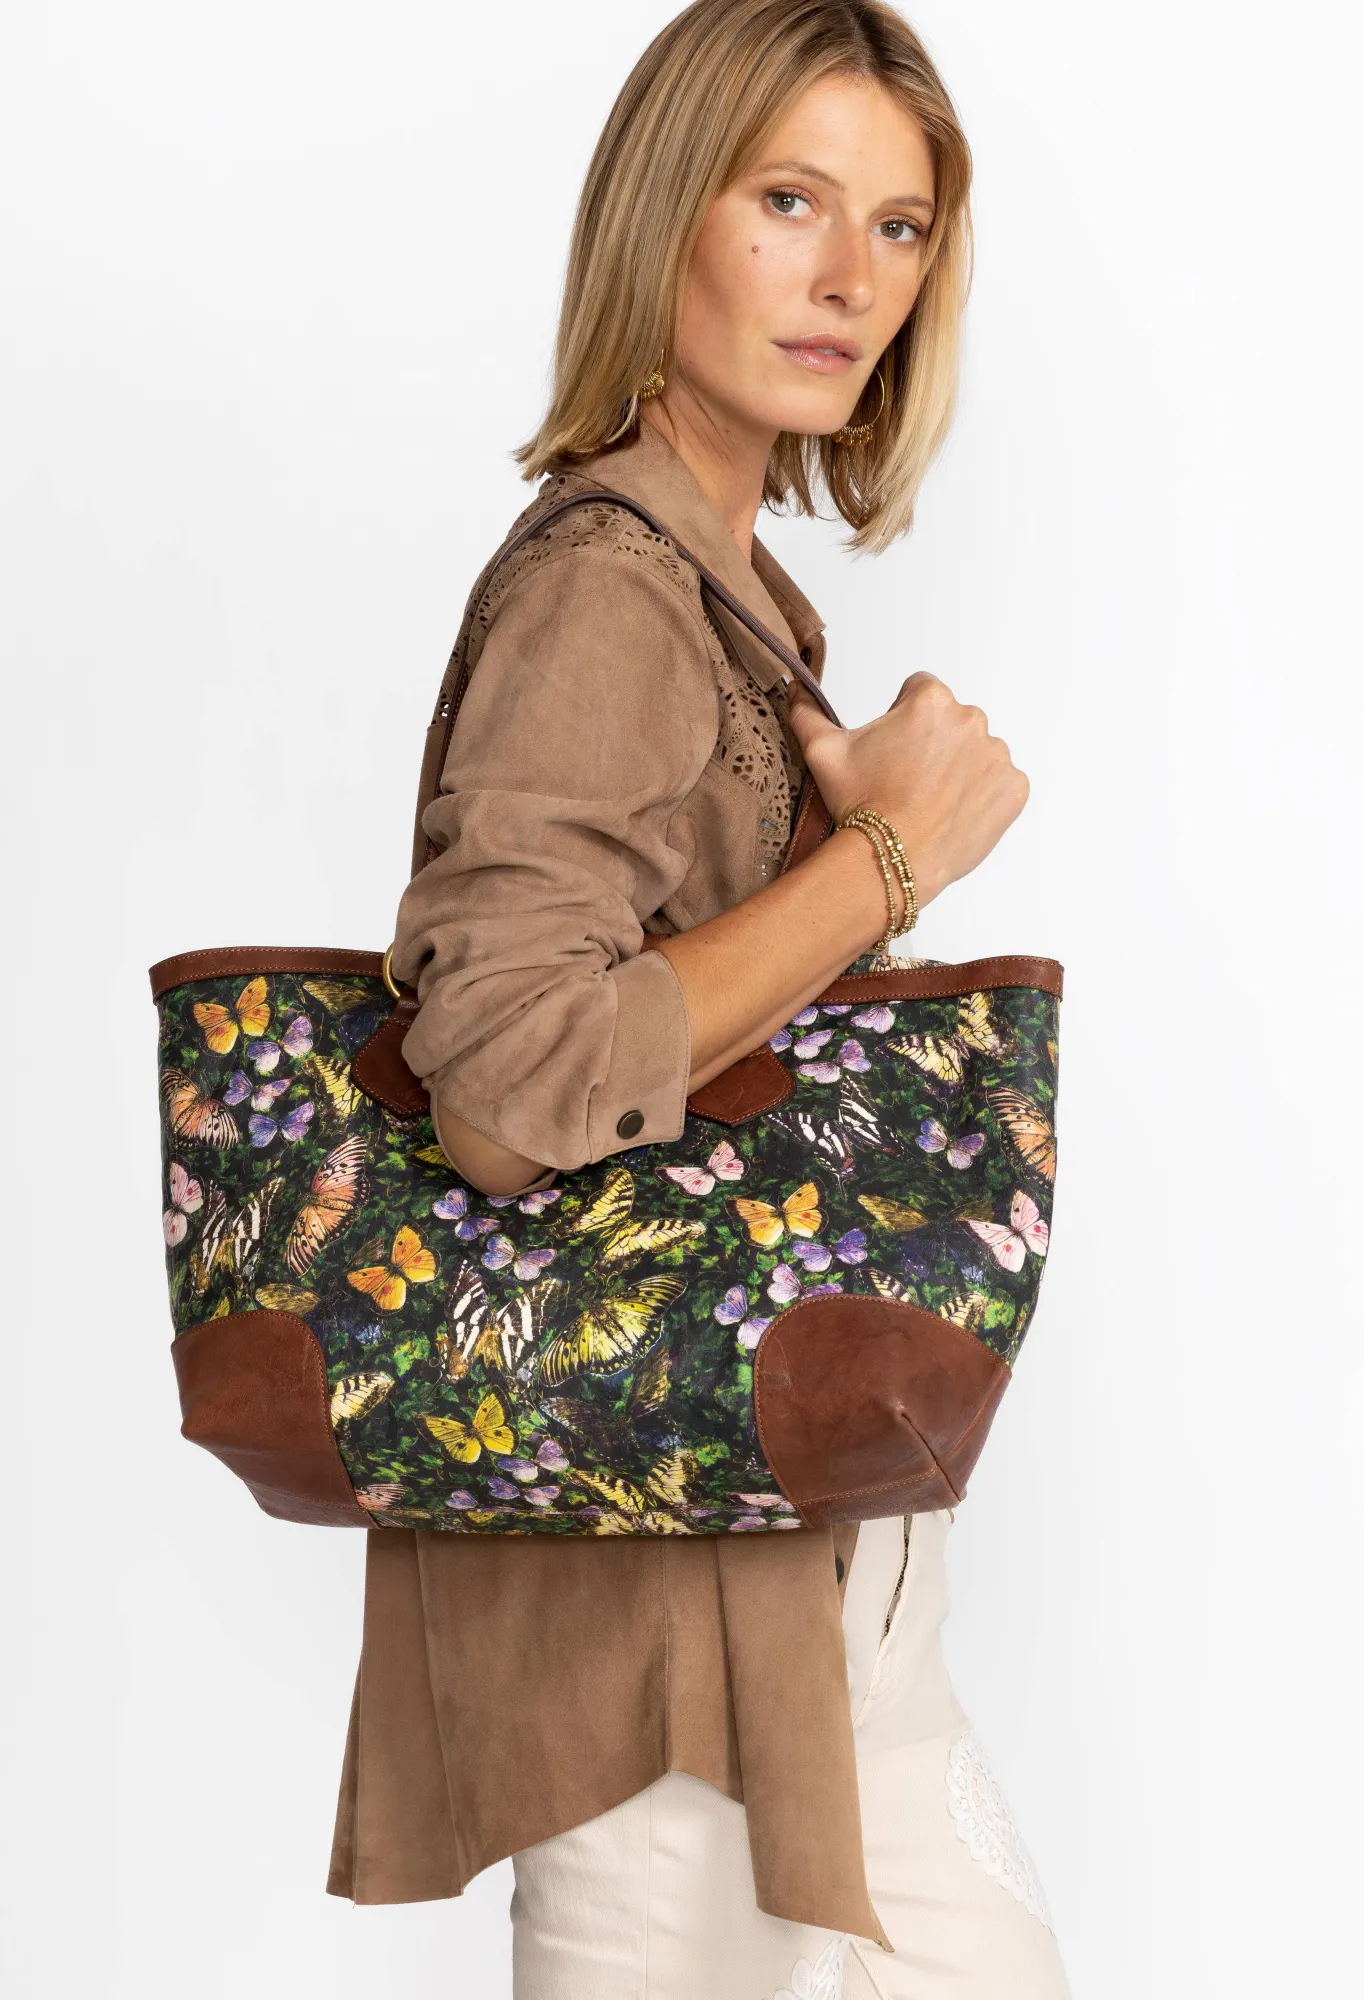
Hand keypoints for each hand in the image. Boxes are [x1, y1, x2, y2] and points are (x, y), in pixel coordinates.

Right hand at [786, 671, 1028, 905]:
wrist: (893, 859)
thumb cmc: (861, 804)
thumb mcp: (823, 752)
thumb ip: (808, 713)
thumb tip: (795, 691)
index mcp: (931, 700)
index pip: (919, 691)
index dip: (902, 718)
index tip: (892, 750)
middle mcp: (972, 719)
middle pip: (951, 722)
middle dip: (933, 743)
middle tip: (908, 780)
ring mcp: (997, 756)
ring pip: (976, 753)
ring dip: (958, 769)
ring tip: (930, 801)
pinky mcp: (1014, 789)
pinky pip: (1000, 784)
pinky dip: (982, 796)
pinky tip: (952, 814)